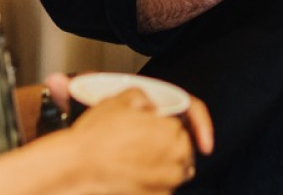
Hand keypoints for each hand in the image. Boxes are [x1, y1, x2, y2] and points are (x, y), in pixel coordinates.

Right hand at [67, 89, 198, 193]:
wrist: (78, 169)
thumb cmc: (97, 137)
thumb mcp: (120, 100)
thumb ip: (143, 97)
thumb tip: (149, 103)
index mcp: (171, 130)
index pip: (193, 120)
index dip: (200, 123)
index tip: (204, 137)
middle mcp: (175, 157)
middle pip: (185, 145)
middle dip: (172, 141)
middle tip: (149, 138)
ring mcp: (167, 181)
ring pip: (177, 167)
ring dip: (166, 160)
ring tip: (138, 155)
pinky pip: (164, 185)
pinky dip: (155, 178)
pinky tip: (133, 170)